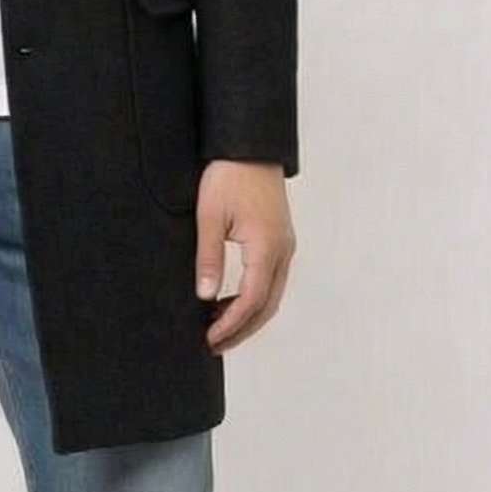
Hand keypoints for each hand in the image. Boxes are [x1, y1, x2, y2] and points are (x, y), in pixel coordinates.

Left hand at [194, 160, 294, 351]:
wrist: (250, 147)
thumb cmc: (228, 176)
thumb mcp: (209, 217)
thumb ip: (209, 258)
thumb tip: (205, 295)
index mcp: (267, 247)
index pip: (251, 300)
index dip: (231, 324)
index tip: (209, 338)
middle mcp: (283, 251)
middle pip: (266, 306)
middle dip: (240, 329)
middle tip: (213, 344)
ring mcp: (285, 246)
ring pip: (271, 296)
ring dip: (247, 316)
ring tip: (216, 327)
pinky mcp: (280, 241)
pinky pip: (271, 280)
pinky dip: (252, 298)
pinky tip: (228, 301)